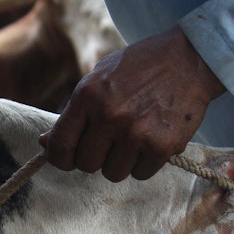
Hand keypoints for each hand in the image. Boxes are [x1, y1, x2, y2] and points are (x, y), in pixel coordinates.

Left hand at [40, 27, 225, 181]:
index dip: (60, 158)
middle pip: (86, 165)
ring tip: (132, 139)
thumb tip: (44, 143)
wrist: (190, 59)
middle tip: (108, 142)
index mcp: (88, 96)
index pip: (60, 146)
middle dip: (94, 158)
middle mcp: (109, 115)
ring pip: (112, 173)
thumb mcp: (98, 79)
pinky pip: (140, 174)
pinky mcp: (161, 146)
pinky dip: (144, 163)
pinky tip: (150, 141)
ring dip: (119, 162)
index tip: (67, 159)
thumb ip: (73, 113)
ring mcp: (136, 132)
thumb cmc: (138, 69)